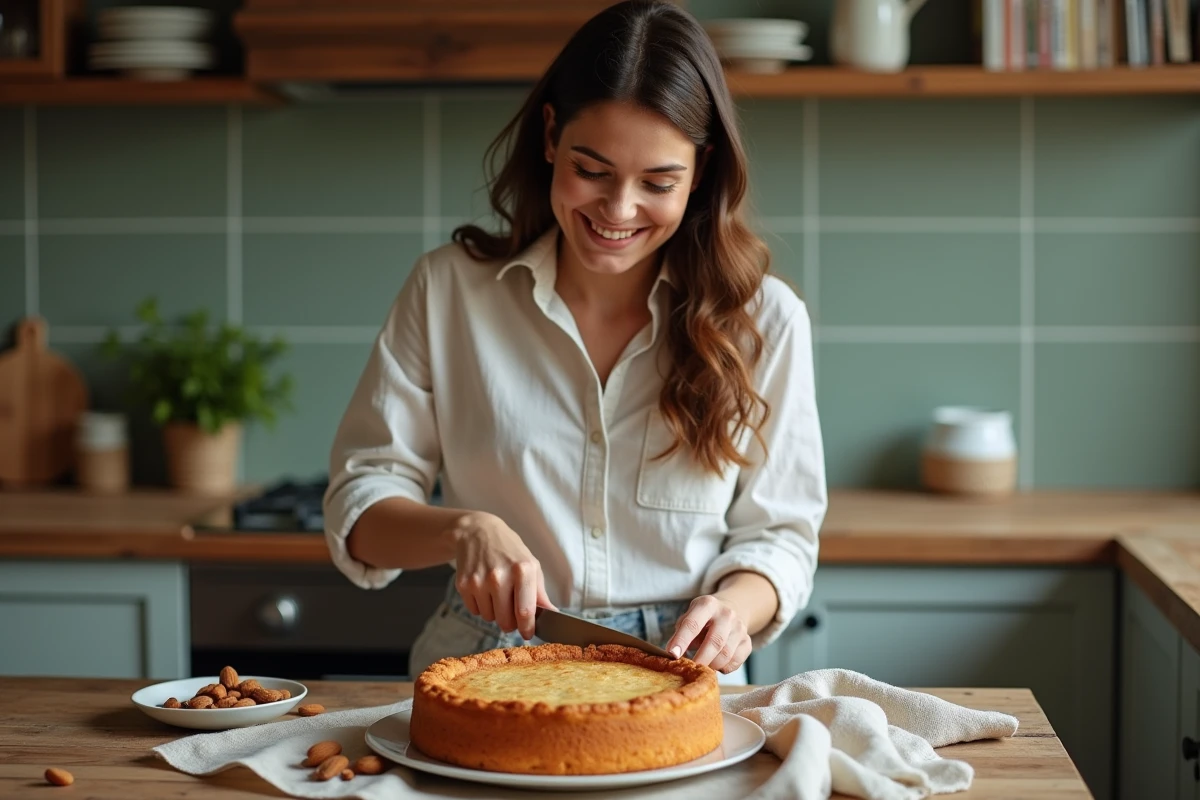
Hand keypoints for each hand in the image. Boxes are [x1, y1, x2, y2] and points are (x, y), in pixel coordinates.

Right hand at [452, 512, 556, 639]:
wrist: (477, 532)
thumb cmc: (509, 549)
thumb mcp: (530, 564)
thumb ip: (540, 593)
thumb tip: (552, 614)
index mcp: (522, 570)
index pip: (525, 612)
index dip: (527, 628)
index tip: (527, 633)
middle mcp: (499, 576)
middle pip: (505, 621)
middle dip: (510, 622)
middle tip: (511, 611)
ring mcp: (479, 581)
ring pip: (489, 618)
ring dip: (494, 612)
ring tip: (496, 592)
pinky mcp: (463, 585)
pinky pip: (474, 611)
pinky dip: (480, 606)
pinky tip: (483, 589)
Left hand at [665, 595, 751, 673]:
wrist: (731, 609)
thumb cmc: (703, 618)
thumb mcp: (689, 617)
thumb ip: (680, 633)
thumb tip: (672, 653)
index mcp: (707, 604)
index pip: (693, 624)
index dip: (682, 640)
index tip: (673, 654)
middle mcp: (726, 614)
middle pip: (714, 642)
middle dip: (700, 659)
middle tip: (689, 669)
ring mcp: (740, 628)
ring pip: (726, 655)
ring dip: (711, 666)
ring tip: (702, 668)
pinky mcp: (747, 642)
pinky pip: (735, 662)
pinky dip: (723, 668)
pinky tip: (716, 664)